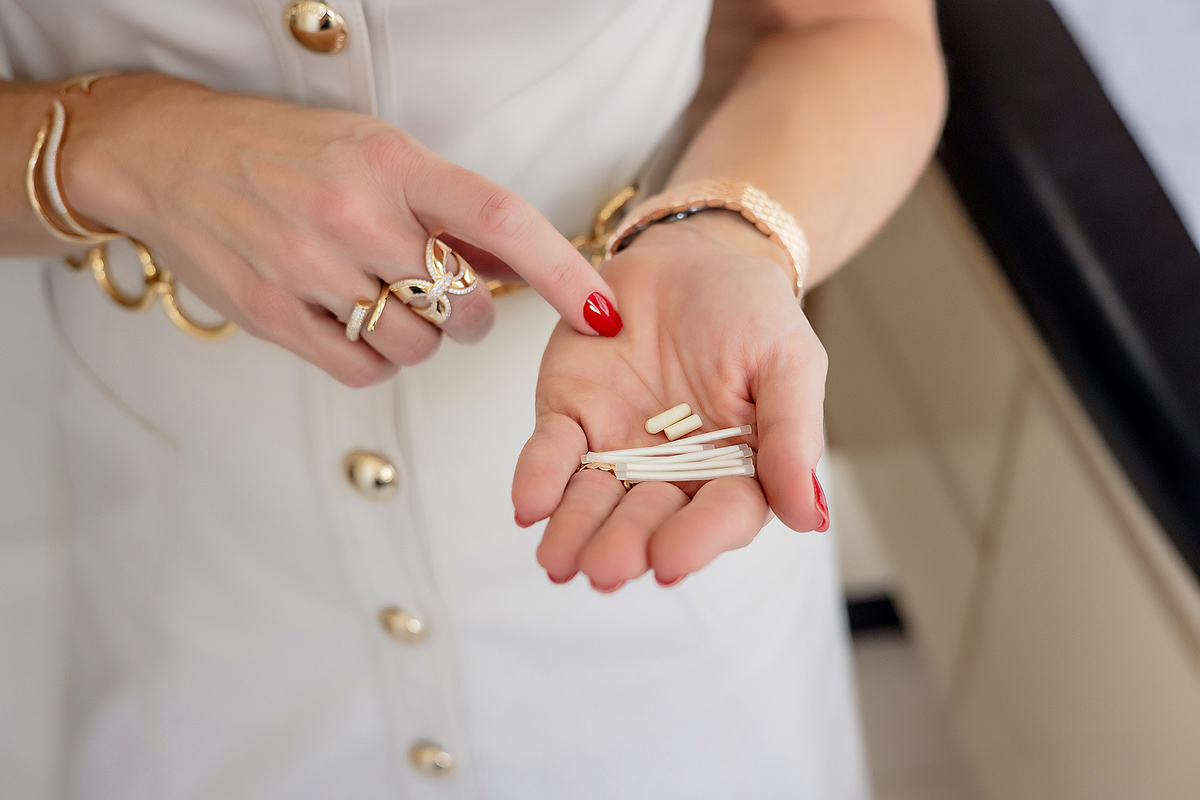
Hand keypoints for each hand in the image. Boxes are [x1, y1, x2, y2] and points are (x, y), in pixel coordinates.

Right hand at [59, 72, 620, 384]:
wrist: (170, 155)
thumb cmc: (287, 151)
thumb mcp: (374, 149)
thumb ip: (443, 207)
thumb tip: (512, 265)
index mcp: (393, 163)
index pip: (501, 219)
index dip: (562, 271)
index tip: (603, 311)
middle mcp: (353, 213)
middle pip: (464, 308)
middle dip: (471, 315)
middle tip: (440, 291)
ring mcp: (307, 266)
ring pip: (416, 347)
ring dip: (418, 338)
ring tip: (379, 297)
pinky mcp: (271, 314)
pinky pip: (361, 370)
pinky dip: (373, 358)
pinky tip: (352, 321)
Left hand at [512, 211, 828, 590]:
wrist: (692, 254)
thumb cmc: (752, 311)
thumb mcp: (789, 361)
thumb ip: (793, 435)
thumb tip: (807, 517)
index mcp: (736, 471)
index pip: (721, 514)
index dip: (697, 541)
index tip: (670, 563)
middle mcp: (673, 473)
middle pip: (650, 516)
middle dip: (626, 543)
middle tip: (605, 569)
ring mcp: (617, 447)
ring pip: (594, 498)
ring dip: (575, 529)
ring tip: (560, 558)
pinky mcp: (570, 415)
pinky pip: (552, 451)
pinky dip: (538, 477)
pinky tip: (527, 505)